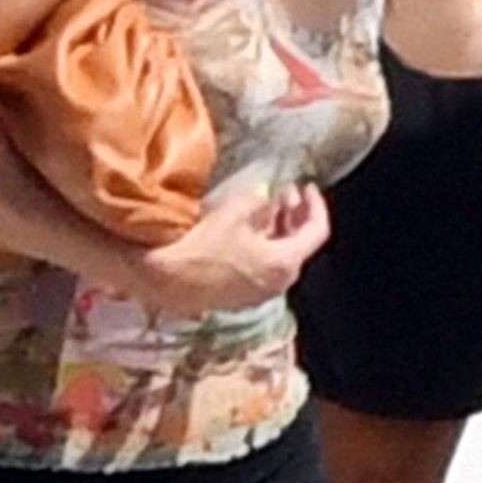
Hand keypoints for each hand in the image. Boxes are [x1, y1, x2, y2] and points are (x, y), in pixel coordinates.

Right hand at [135, 181, 329, 314]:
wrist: (165, 279)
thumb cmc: (201, 245)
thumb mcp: (234, 211)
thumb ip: (259, 200)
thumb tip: (265, 195)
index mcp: (284, 262)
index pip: (316, 231)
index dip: (316, 205)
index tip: (307, 186)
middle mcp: (278, 283)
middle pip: (300, 245)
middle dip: (295, 215)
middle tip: (286, 191)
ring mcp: (260, 292)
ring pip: (281, 256)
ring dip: (279, 229)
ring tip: (267, 205)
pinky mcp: (241, 295)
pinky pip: (264, 267)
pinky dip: (264, 245)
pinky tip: (249, 228)